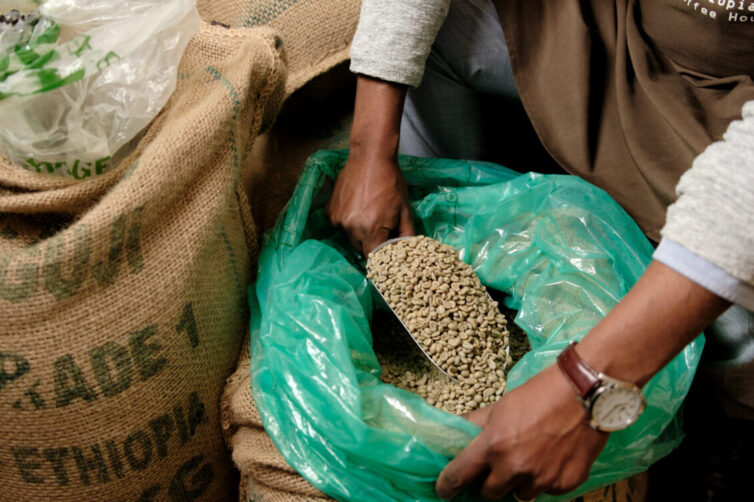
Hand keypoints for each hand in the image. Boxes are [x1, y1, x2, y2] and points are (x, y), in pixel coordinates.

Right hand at [325, 151, 414, 254]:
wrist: (370, 157)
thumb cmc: (391, 182)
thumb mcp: (405, 210)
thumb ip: (406, 235)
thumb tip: (408, 252)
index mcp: (372, 229)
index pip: (374, 258)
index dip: (382, 258)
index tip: (386, 253)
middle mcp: (351, 228)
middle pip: (361, 249)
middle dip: (371, 244)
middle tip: (381, 229)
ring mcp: (338, 221)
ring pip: (350, 238)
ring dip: (360, 233)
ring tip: (369, 214)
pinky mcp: (330, 213)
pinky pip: (341, 226)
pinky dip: (349, 222)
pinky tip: (357, 207)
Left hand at [437, 365, 607, 499]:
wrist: (584, 393)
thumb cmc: (539, 394)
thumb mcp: (501, 406)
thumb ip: (476, 424)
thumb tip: (454, 429)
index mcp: (493, 446)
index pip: (459, 476)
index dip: (448, 486)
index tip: (445, 490)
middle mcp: (515, 468)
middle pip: (490, 494)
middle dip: (489, 483)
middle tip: (496, 468)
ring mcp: (541, 479)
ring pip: (520, 495)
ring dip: (519, 482)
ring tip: (529, 458)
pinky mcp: (565, 484)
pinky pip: (547, 492)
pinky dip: (545, 480)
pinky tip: (550, 458)